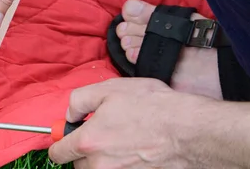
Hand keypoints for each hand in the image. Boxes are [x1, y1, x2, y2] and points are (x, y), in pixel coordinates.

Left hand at [48, 78, 202, 167]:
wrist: (190, 130)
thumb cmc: (152, 107)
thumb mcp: (109, 89)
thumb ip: (79, 100)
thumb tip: (71, 113)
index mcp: (89, 142)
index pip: (58, 154)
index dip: (60, 143)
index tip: (67, 138)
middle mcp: (101, 166)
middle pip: (79, 165)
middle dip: (86, 151)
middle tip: (104, 135)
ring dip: (104, 161)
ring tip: (124, 142)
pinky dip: (123, 166)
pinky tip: (136, 152)